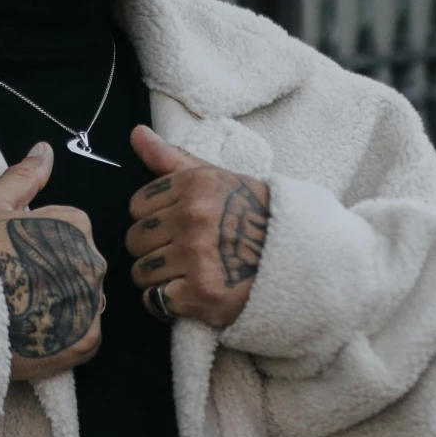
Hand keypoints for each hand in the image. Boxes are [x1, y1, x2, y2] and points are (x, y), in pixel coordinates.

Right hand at [0, 143, 105, 381]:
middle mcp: (91, 262)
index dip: (41, 243)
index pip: (71, 231)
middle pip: (81, 266)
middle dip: (56, 274)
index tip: (15, 256)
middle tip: (18, 285)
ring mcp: (90, 302)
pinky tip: (37, 331)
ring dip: (63, 305)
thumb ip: (24, 176)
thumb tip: (45, 150)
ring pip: (85, 300)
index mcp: (75, 225)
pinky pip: (86, 334)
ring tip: (26, 311)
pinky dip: (66, 336)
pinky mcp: (84, 340)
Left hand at [124, 124, 269, 326]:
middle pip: (135, 240)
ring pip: (141, 272)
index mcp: (196, 185)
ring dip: (158, 278)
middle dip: (152, 250)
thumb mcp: (219, 180)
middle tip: (180, 254)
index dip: (153, 219)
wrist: (300, 258)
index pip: (137, 205)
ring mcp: (197, 256)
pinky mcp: (201, 292)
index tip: (174, 226)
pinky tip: (189, 294)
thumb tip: (136, 133)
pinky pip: (156, 300)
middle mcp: (194, 217)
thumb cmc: (255, 217)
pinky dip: (167, 303)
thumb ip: (173, 159)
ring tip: (186, 275)